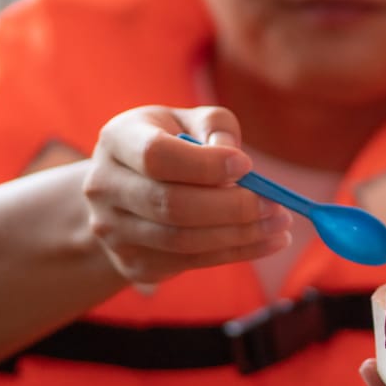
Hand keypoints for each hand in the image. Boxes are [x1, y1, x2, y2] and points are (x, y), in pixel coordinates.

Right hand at [83, 105, 291, 282]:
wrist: (125, 193)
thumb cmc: (170, 146)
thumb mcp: (189, 121)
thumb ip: (215, 126)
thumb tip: (236, 159)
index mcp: (118, 140)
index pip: (157, 156)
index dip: (205, 165)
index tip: (247, 165)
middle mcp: (105, 186)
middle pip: (172, 205)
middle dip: (233, 208)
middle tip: (277, 206)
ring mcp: (114, 231)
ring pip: (184, 241)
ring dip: (241, 236)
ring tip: (280, 225)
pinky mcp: (134, 264)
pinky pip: (191, 262)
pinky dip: (237, 253)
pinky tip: (268, 242)